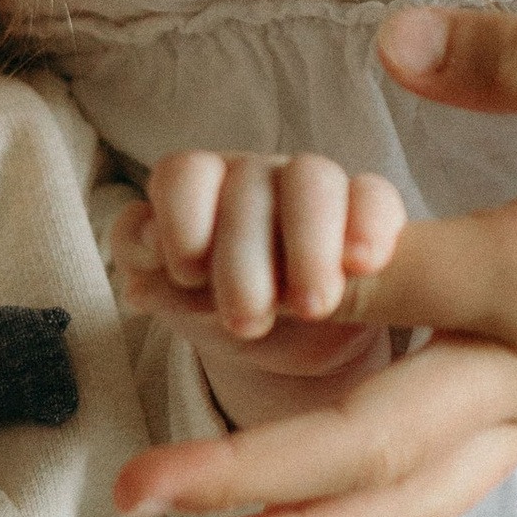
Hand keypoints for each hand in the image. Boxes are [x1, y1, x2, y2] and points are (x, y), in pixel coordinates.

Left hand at [112, 152, 405, 431]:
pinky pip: (375, 196)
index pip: (184, 174)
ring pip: (314, 180)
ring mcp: (313, 186)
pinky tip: (363, 264)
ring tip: (311, 306)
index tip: (187, 273)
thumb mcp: (181, 305)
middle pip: (250, 182)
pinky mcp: (367, 210)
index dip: (181, 218)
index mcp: (198, 189)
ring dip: (309, 244)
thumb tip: (141, 270)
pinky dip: (370, 225)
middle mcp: (253, 177)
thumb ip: (153, 279)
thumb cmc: (218, 311)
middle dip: (245, 257)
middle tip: (247, 319)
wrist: (285, 342)